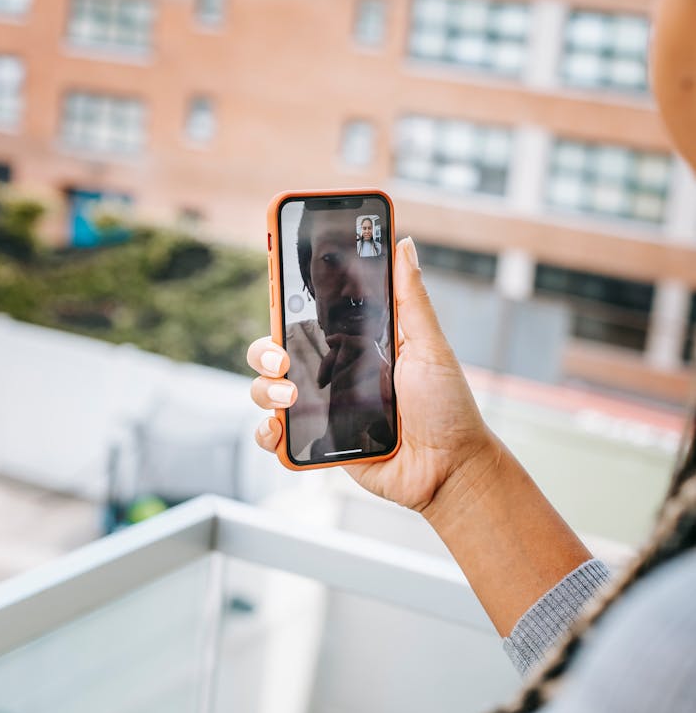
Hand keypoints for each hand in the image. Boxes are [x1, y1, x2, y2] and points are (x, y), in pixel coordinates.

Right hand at [248, 237, 495, 514]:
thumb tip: (404, 244)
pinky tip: (279, 430)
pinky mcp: (320, 444)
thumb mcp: (430, 346)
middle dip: (263, 350)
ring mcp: (322, 410)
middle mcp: (333, 374)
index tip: (275, 287)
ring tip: (290, 396)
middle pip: (275, 353)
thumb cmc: (446, 407)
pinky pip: (277, 437)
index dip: (284, 302)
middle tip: (279, 357)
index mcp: (354, 345)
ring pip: (268, 392)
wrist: (448, 469)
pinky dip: (267, 433)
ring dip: (265, 390)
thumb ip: (410, 297)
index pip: (308, 317)